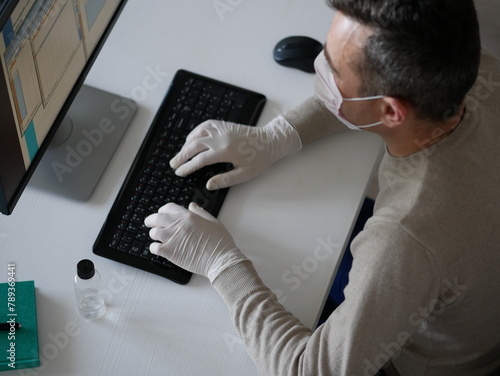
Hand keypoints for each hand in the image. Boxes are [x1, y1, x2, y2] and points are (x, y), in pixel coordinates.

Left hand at [144, 202, 247, 282]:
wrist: (220, 259)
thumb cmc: (219, 241)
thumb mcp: (212, 221)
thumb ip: (200, 212)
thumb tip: (191, 206)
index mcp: (188, 216)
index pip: (168, 208)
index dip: (162, 210)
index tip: (161, 213)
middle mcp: (177, 225)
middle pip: (156, 219)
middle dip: (151, 220)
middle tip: (149, 223)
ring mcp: (171, 238)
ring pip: (153, 233)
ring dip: (154, 234)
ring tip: (157, 238)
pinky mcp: (169, 252)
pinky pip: (154, 247)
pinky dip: (154, 248)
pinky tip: (158, 249)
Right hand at [170, 116, 301, 189]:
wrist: (270, 140)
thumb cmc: (260, 159)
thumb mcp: (245, 174)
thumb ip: (225, 180)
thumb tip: (208, 185)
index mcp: (224, 151)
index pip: (199, 161)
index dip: (187, 167)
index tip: (179, 172)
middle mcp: (220, 138)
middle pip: (193, 146)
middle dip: (181, 156)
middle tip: (173, 164)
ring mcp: (221, 129)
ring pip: (197, 134)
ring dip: (187, 144)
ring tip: (181, 153)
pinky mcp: (224, 125)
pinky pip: (205, 125)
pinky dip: (196, 131)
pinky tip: (192, 138)